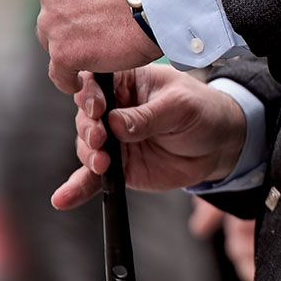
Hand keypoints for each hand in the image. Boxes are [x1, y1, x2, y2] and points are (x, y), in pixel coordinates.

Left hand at [35, 0, 160, 93]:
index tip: (92, 6)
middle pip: (52, 11)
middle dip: (70, 20)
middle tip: (98, 29)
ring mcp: (53, 20)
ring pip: (53, 40)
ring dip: (71, 46)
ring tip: (95, 54)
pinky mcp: (63, 51)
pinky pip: (59, 72)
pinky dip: (68, 79)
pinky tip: (79, 80)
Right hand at [52, 65, 246, 209]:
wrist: (217, 146)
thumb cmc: (201, 112)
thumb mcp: (179, 107)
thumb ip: (147, 116)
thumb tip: (115, 124)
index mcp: (126, 82)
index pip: (96, 83)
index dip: (90, 94)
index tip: (96, 108)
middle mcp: (113, 109)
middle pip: (86, 116)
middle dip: (88, 128)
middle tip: (99, 138)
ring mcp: (113, 139)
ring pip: (87, 146)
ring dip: (88, 155)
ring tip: (100, 163)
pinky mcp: (118, 166)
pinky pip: (92, 177)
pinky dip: (78, 188)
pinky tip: (63, 199)